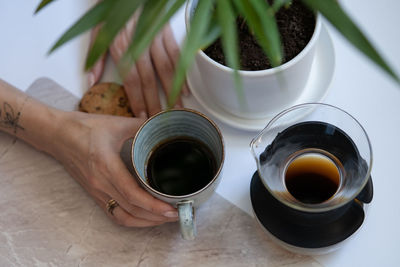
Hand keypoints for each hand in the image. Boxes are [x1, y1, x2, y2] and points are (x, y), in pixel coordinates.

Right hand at [50, 111, 178, 226]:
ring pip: (123, 216)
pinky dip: (132, 219)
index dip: (154, 206)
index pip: (133, 195)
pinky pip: (114, 214)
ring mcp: (96, 191)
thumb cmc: (84, 128)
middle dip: (156, 216)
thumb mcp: (116, 123)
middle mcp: (100, 184)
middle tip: (177, 213)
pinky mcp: (94, 194)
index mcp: (106, 166)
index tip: (171, 208)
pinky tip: (145, 217)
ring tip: (164, 218)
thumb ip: (142, 125)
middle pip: (132, 210)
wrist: (56, 135)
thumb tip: (163, 125)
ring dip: (145, 221)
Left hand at [88, 20, 188, 118]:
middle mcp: (139, 43)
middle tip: (161, 120)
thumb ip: (94, 57)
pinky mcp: (166, 30)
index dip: (137, 100)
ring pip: (166, 69)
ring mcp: (155, 36)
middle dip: (156, 102)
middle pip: (149, 78)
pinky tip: (186, 89)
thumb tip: (91, 82)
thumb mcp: (96, 30)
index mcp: (120, 45)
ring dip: (172, 91)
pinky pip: (176, 54)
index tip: (142, 117)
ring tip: (177, 110)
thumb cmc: (110, 10)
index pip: (131, 79)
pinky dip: (182, 73)